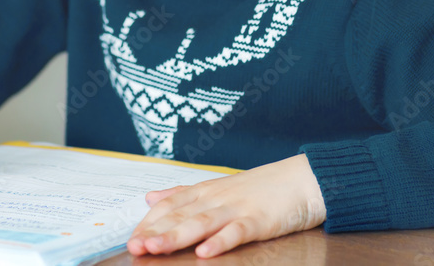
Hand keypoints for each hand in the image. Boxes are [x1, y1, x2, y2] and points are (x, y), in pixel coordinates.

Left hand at [127, 153, 325, 258]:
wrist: (302, 180)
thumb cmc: (261, 188)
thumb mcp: (218, 187)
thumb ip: (183, 194)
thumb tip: (151, 198)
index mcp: (206, 191)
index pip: (170, 204)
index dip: (149, 220)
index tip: (131, 236)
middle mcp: (217, 198)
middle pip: (181, 214)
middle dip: (155, 231)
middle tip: (134, 246)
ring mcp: (237, 208)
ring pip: (201, 222)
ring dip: (177, 236)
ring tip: (156, 248)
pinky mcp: (258, 220)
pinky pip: (236, 231)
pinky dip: (220, 241)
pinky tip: (205, 253)